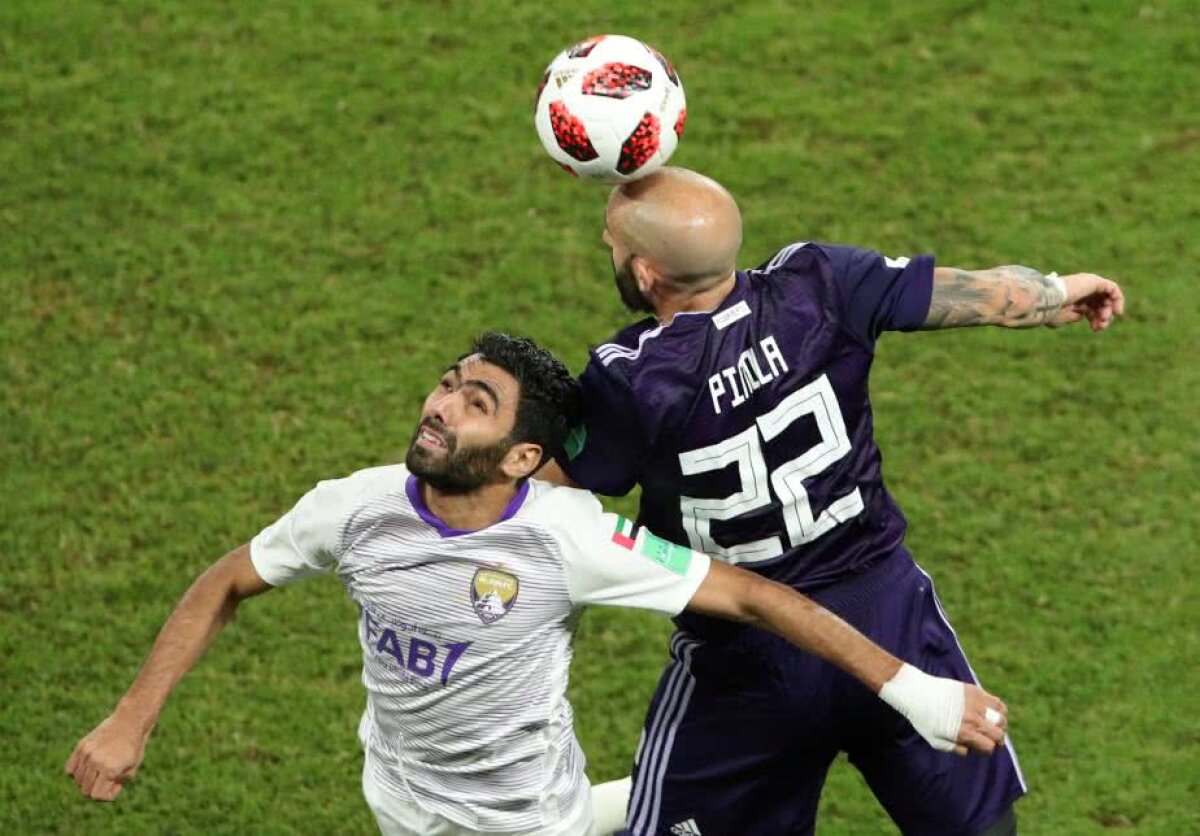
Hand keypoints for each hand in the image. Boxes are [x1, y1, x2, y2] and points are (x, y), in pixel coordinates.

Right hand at [65, 714, 147, 800]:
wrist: (130, 721)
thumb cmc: (134, 747)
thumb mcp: (131, 769)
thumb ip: (115, 784)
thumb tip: (100, 792)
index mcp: (110, 770)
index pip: (97, 796)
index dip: (107, 796)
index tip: (116, 785)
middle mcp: (95, 762)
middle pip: (85, 790)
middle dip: (97, 789)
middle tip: (109, 778)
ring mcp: (86, 754)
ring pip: (77, 780)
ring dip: (88, 781)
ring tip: (101, 771)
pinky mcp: (81, 746)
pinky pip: (69, 769)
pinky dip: (76, 773)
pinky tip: (89, 768)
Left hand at [878, 663, 1006, 755]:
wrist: (916, 692)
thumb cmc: (923, 718)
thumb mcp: (936, 740)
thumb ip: (955, 749)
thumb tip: (971, 750)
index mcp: (963, 732)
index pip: (989, 747)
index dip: (986, 750)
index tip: (980, 747)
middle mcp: (972, 718)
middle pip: (998, 735)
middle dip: (996, 740)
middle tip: (990, 739)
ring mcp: (975, 703)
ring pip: (1001, 719)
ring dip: (1000, 725)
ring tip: (992, 726)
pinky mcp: (975, 691)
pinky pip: (997, 702)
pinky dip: (1000, 710)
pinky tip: (993, 713)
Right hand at [1051, 273, 1124, 330]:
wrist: (1047, 300)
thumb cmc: (1049, 310)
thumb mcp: (1061, 318)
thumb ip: (1073, 316)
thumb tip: (1082, 316)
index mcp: (1073, 297)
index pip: (1090, 307)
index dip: (1094, 319)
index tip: (1095, 329)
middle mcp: (1081, 288)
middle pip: (1100, 303)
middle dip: (1103, 317)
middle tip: (1101, 327)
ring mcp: (1088, 283)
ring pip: (1107, 297)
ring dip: (1108, 310)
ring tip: (1104, 320)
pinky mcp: (1095, 281)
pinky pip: (1113, 288)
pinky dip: (1118, 300)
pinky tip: (1117, 312)